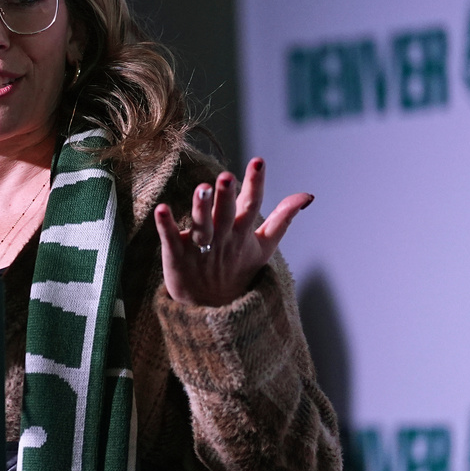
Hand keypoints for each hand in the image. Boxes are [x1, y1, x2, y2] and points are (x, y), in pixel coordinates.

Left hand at [153, 158, 312, 306]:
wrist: (213, 309)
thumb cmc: (238, 270)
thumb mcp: (264, 246)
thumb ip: (283, 219)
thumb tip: (307, 195)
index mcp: (242, 233)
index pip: (252, 205)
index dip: (255, 183)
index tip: (258, 161)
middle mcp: (223, 239)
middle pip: (225, 215)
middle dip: (226, 197)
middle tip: (227, 177)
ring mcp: (199, 248)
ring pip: (201, 226)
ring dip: (201, 208)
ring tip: (201, 188)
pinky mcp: (177, 256)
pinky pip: (171, 239)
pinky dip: (166, 225)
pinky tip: (162, 209)